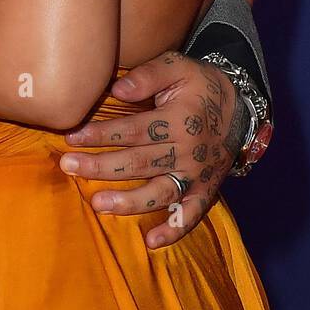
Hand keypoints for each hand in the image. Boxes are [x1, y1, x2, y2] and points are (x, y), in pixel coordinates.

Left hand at [58, 50, 246, 248]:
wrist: (241, 107)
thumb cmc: (200, 85)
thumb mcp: (178, 67)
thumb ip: (148, 75)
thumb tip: (117, 90)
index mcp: (178, 120)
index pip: (133, 131)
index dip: (101, 135)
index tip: (72, 137)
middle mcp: (187, 152)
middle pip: (138, 163)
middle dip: (100, 166)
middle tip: (68, 166)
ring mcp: (197, 175)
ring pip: (159, 193)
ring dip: (128, 202)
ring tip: (98, 204)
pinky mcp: (206, 191)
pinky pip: (191, 215)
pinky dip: (173, 231)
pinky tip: (150, 242)